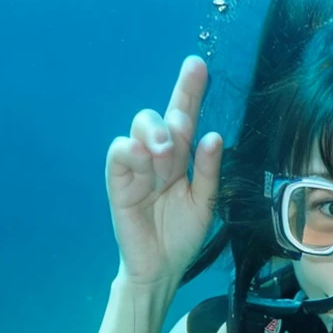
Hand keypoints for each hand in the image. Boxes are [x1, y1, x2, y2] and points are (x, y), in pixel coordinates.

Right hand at [105, 55, 222, 286]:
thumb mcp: (205, 203)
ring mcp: (137, 165)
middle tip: (181, 134)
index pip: (185, 117)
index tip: (197, 65)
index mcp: (181, 158)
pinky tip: (146, 160)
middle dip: (174, 116)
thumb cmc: (182, 234)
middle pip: (161, 115)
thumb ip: (209, 171)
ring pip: (140, 127)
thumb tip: (214, 137)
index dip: (190, 91)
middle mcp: (159, 155)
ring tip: (166, 160)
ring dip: (157, 136)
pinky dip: (132, 150)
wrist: (161, 267)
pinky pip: (119, 151)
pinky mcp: (118, 179)